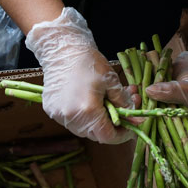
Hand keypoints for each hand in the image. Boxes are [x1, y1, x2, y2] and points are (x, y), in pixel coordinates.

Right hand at [26, 7, 133, 143]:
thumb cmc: (89, 62)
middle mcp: (71, 118)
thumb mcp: (112, 82)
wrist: (61, 50)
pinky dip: (82, 116)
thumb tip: (136, 119)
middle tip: (120, 110)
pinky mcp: (51, 111)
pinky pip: (71, 121)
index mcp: (88, 111)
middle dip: (111, 125)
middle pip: (95, 134)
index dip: (122, 134)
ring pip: (83, 129)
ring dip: (96, 121)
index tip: (129, 125)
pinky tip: (87, 101)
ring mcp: (59, 115)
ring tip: (104, 103)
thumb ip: (124, 104)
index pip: (108, 137)